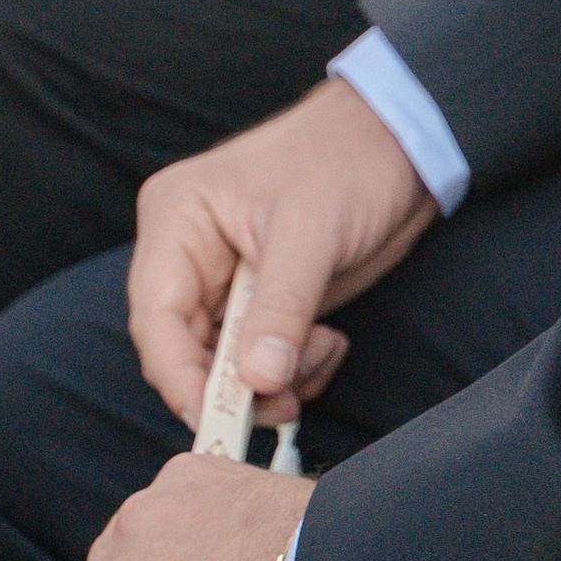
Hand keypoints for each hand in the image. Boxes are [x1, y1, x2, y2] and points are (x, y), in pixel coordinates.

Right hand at [129, 75, 435, 431]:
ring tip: (321, 350)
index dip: (179, 377)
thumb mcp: (312, 232)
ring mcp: (227, 283)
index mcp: (178, 221)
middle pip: (185, 353)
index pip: (155, 318)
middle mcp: (191, 256)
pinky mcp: (264, 302)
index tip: (215, 418)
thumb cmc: (349, 157)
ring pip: (225, 368)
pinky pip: (260, 362)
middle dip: (235, 386)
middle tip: (286, 399)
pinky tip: (328, 344)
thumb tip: (256, 382)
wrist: (404, 142)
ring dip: (272, 382)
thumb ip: (281, 310)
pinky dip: (293, 371)